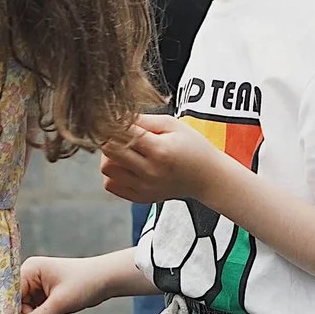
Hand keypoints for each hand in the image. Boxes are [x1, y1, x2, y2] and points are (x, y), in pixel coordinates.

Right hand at [19, 255, 118, 313]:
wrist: (106, 279)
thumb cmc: (86, 282)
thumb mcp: (61, 302)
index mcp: (30, 269)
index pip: (11, 294)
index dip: (12, 312)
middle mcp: (30, 275)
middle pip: (18, 303)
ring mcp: (38, 285)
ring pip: (27, 309)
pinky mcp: (45, 293)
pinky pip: (36, 310)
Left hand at [98, 113, 225, 206]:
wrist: (207, 177)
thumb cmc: (192, 147)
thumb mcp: (173, 125)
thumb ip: (144, 120)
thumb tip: (117, 116)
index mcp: (160, 151)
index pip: (123, 133)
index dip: (115, 122)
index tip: (116, 117)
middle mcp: (150, 172)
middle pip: (109, 151)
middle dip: (109, 136)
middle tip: (120, 132)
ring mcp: (144, 188)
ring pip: (107, 169)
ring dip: (109, 155)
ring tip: (123, 149)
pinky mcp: (141, 197)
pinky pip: (111, 185)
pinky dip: (113, 173)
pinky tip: (125, 164)